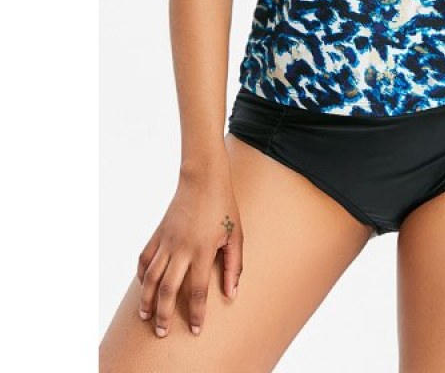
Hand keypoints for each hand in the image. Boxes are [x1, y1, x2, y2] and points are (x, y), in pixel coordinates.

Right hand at [136, 160, 242, 337]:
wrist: (203, 179)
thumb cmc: (224, 207)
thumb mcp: (236, 235)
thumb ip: (234, 266)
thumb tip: (231, 293)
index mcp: (203, 250)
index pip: (197, 290)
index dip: (196, 313)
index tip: (195, 329)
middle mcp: (182, 248)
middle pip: (168, 289)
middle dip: (164, 314)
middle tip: (162, 332)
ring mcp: (167, 241)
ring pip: (150, 277)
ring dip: (147, 299)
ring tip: (146, 317)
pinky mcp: (158, 234)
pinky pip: (145, 258)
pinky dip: (141, 275)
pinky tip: (144, 287)